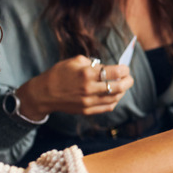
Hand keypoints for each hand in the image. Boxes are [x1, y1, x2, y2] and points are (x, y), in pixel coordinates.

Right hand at [16, 55, 134, 118]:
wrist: (43, 94)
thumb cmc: (58, 74)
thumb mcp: (75, 61)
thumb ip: (93, 63)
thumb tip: (108, 67)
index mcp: (86, 74)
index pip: (115, 73)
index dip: (124, 70)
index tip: (125, 68)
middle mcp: (89, 89)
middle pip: (118, 87)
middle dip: (128, 81)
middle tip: (129, 77)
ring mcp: (88, 102)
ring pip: (115, 98)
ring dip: (122, 91)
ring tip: (123, 85)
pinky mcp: (86, 110)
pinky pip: (107, 107)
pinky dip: (115, 101)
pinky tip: (115, 95)